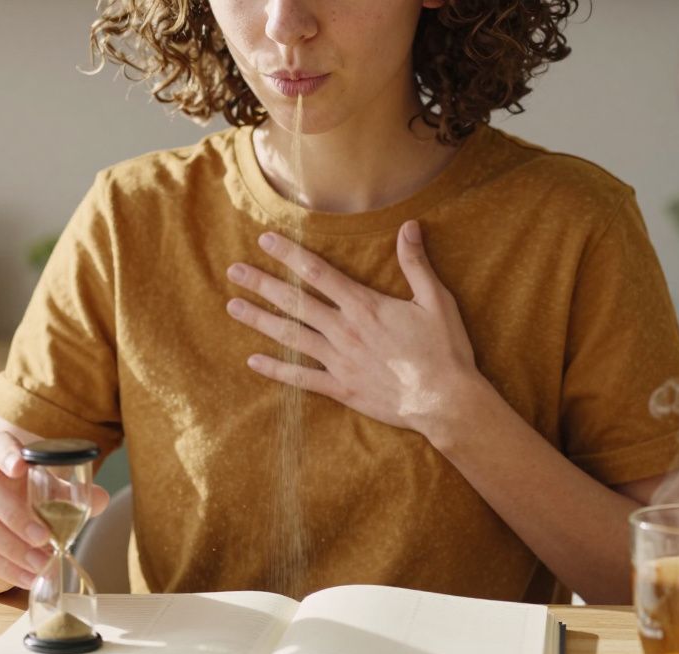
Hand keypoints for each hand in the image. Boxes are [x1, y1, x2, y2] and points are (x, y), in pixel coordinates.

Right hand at [0, 426, 109, 589]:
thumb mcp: (50, 495)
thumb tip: (100, 499)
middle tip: (43, 537)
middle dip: (14, 513)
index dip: (6, 453)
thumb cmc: (24, 503)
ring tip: (42, 563)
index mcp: (0, 458)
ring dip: (12, 546)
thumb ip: (73, 495)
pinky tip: (29, 576)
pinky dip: (6, 567)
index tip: (19, 466)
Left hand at [225, 220, 482, 443]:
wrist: (445, 401)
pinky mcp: (341, 388)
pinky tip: (253, 361)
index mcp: (364, 306)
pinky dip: (276, 369)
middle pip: (295, 302)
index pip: (318, 272)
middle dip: (262, 284)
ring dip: (259, 320)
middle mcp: (344, 330)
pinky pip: (301, 378)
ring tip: (233, 306)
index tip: (265, 240)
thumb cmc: (444, 350)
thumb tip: (409, 226)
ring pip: (291, 336)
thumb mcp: (436, 300)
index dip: (289, 254)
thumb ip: (416, 264)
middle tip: (234, 271)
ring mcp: (339, 361)